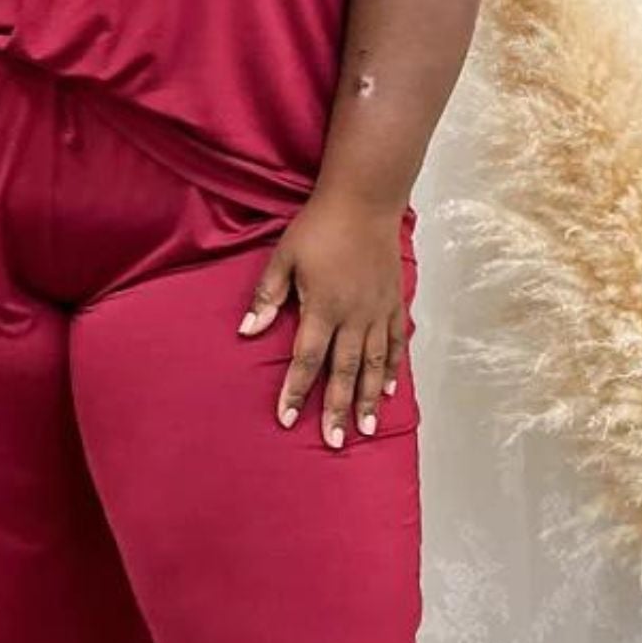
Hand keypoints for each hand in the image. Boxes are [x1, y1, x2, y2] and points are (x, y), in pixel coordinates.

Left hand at [236, 190, 406, 447]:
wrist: (364, 200)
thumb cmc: (319, 227)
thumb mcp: (283, 257)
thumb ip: (267, 296)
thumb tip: (246, 330)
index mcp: (323, 307)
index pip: (306, 359)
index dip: (294, 390)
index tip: (285, 419)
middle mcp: (353, 315)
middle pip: (343, 371)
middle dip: (336, 408)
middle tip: (333, 442)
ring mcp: (377, 311)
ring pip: (374, 364)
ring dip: (367, 398)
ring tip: (365, 429)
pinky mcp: (392, 302)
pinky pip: (395, 343)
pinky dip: (393, 369)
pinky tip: (389, 391)